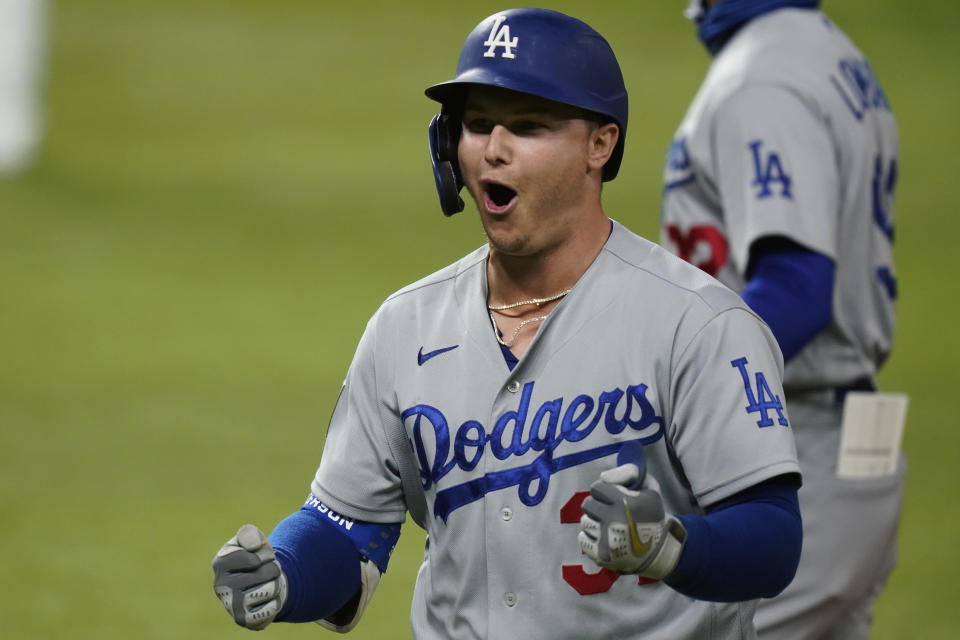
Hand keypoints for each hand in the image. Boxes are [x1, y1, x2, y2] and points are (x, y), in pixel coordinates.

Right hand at [212, 524, 287, 629]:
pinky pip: (272, 608)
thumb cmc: (255, 558)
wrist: (261, 583)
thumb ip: (249, 534)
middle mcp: (220, 585)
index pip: (255, 557)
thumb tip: (254, 546)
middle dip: (273, 568)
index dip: (267, 554)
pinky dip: (276, 601)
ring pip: (270, 590)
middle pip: (266, 573)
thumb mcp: (252, 539)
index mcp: (219, 562)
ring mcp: (230, 605)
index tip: (262, 556)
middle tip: (266, 571)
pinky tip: (267, 599)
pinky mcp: (243, 619)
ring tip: (267, 583)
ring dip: (276, 583)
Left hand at [578, 463, 686, 579]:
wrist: (661, 550)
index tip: (614, 498)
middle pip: (587, 504)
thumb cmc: (652, 515)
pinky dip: (591, 538)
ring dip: (596, 522)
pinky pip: (582, 539)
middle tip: (610, 512)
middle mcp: (614, 521)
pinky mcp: (602, 556)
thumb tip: (602, 477)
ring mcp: (607, 540)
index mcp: (625, 503)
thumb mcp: (650, 487)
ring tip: (610, 526)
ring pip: (585, 521)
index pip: (596, 488)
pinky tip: (605, 537)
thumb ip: (628, 472)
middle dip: (598, 505)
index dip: (605, 491)